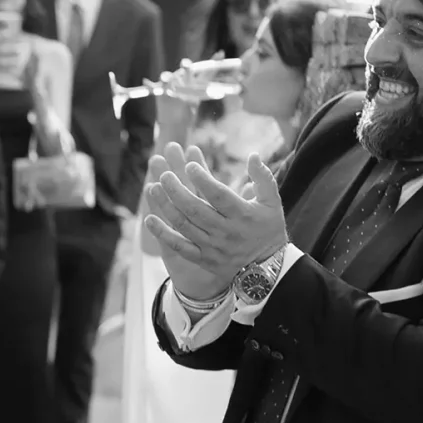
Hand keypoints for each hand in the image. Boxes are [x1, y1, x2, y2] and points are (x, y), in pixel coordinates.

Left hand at [143, 149, 284, 297]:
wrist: (268, 267)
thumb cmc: (268, 228)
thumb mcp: (272, 202)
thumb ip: (263, 177)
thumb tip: (252, 155)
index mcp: (242, 214)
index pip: (219, 195)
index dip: (203, 180)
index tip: (189, 165)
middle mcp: (226, 231)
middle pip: (195, 209)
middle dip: (177, 190)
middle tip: (165, 175)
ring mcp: (213, 246)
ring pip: (184, 225)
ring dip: (165, 207)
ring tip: (153, 188)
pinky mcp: (203, 258)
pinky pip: (179, 247)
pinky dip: (163, 234)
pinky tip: (149, 219)